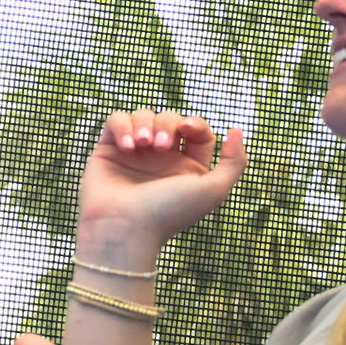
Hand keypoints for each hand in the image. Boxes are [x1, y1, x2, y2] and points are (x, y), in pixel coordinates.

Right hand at [76, 110, 244, 261]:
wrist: (124, 229)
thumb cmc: (168, 213)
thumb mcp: (213, 191)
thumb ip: (235, 162)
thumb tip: (237, 130)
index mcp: (187, 168)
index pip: (197, 131)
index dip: (195, 123)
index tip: (186, 128)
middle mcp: (160, 159)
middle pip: (170, 118)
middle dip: (167, 124)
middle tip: (160, 146)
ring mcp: (134, 154)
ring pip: (143, 115)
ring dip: (143, 124)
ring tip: (141, 145)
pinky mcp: (108, 150)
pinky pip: (116, 120)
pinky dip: (122, 127)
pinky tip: (126, 148)